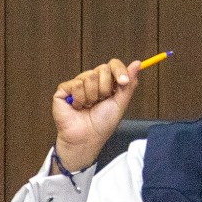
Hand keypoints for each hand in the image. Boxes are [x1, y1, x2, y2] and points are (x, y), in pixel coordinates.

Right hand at [51, 58, 143, 172]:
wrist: (87, 138)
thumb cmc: (103, 124)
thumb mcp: (120, 104)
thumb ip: (128, 84)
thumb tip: (137, 64)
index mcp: (106, 83)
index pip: (113, 64)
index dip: (119, 71)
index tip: (123, 82)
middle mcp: (92, 81)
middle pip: (102, 68)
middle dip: (105, 88)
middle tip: (100, 101)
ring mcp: (77, 84)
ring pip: (89, 76)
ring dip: (92, 96)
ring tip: (88, 106)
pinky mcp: (64, 89)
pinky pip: (76, 84)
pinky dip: (80, 99)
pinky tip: (77, 107)